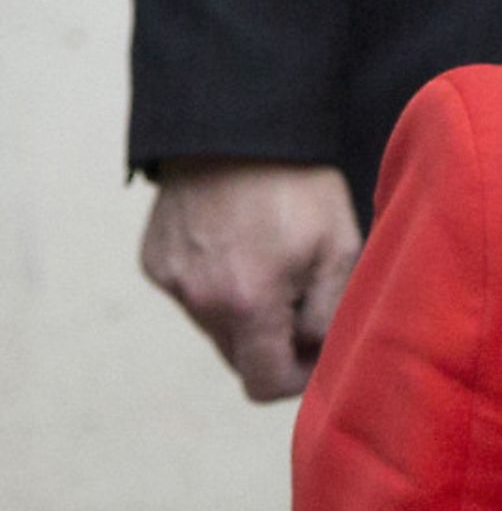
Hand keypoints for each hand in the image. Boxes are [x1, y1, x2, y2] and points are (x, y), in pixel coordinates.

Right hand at [139, 159, 363, 400]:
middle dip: (275, 344)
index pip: (264, 384)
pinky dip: (217, 285)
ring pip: (216, 327)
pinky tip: (240, 245)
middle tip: (305, 301)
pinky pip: (192, 294)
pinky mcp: (154, 260)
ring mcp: (170, 281)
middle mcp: (198, 301)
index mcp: (246, 305)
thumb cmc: (299, 186)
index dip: (298, 377)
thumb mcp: (338, 249)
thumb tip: (318, 356)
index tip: (320, 349)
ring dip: (246, 313)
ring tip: (274, 263)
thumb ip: (329, 315)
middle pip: (240, 358)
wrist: (238, 127)